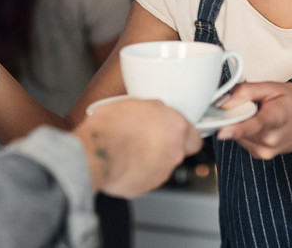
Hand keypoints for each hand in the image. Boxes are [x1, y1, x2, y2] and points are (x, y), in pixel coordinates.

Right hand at [73, 98, 201, 197]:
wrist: (97, 151)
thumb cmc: (113, 125)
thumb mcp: (136, 103)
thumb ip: (154, 111)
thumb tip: (154, 113)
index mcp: (176, 127)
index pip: (195, 136)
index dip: (184, 136)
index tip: (175, 134)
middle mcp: (174, 152)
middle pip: (177, 152)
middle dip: (164, 147)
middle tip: (146, 140)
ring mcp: (161, 172)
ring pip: (160, 166)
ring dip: (149, 160)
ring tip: (128, 151)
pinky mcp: (145, 187)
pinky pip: (144, 179)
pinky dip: (135, 173)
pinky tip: (122, 163)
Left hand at [215, 81, 291, 159]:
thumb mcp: (274, 87)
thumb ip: (246, 91)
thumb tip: (223, 101)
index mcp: (277, 117)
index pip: (255, 125)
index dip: (236, 129)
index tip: (222, 131)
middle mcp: (270, 139)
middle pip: (238, 127)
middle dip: (235, 115)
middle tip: (250, 105)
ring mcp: (265, 150)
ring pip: (236, 134)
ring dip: (240, 123)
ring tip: (259, 114)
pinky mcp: (260, 155)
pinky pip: (241, 140)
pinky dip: (244, 131)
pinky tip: (258, 124)